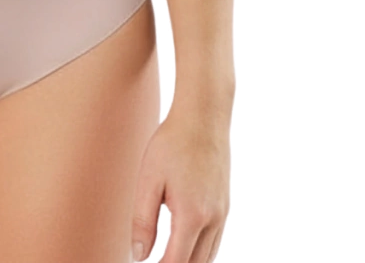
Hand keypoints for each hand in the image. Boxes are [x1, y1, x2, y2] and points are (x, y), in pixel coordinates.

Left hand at [130, 107, 230, 261]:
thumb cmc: (172, 143)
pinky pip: (215, 240)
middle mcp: (213, 219)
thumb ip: (143, 221)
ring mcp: (223, 213)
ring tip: (167, 258)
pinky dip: (201, 252)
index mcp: (192, 215)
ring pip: (209, 256)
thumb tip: (139, 256)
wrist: (203, 116)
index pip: (176, 262)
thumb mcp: (149, 180)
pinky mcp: (225, 205)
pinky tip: (185, 246)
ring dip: (189, 262)